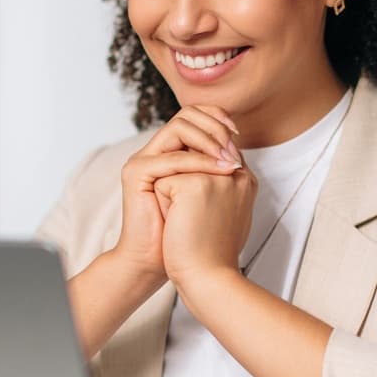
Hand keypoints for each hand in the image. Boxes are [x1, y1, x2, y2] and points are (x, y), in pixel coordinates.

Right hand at [113, 105, 241, 281]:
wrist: (156, 261)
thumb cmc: (185, 234)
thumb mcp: (208, 192)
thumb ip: (217, 167)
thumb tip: (239, 147)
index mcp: (169, 152)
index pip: (193, 115)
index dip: (218, 118)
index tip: (237, 135)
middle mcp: (154, 151)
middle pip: (186, 114)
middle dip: (216, 127)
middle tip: (234, 148)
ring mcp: (143, 160)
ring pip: (179, 128)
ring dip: (210, 140)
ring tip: (229, 161)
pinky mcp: (137, 173)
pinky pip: (172, 158)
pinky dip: (200, 162)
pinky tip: (221, 171)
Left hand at [154, 166, 256, 289]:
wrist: (207, 277)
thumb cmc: (215, 253)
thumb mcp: (227, 214)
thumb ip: (222, 188)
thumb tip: (205, 173)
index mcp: (245, 180)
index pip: (213, 155)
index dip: (196, 175)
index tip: (196, 207)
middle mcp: (235, 173)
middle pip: (192, 158)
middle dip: (184, 183)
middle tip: (193, 219)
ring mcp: (216, 176)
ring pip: (175, 169)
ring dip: (173, 195)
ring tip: (187, 222)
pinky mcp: (194, 184)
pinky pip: (163, 183)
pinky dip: (163, 205)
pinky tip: (178, 224)